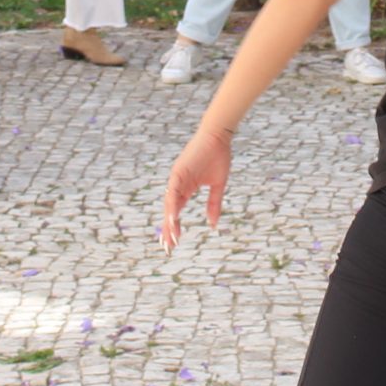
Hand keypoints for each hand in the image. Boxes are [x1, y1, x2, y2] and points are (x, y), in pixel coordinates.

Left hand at [160, 126, 232, 249]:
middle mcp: (178, 185)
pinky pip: (173, 191)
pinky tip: (173, 218)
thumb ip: (213, 205)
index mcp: (185, 189)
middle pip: (169, 211)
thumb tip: (212, 225)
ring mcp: (177, 178)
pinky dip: (172, 205)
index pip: (175, 212)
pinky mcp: (179, 171)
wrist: (218, 137)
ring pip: (170, 204)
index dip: (174, 227)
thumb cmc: (218, 157)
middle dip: (168, 230)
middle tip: (167, 248)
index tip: (174, 243)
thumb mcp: (218, 185)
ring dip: (169, 221)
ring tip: (171, 238)